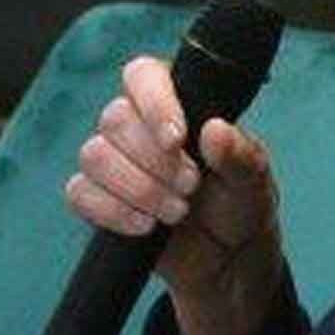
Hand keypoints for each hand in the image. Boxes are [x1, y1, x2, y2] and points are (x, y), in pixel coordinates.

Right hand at [67, 51, 284, 334]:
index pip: (142, 75)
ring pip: (94, 155)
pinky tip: (147, 227)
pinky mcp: (98, 199)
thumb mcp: (254, 180)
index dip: (154, 104)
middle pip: (115, 119)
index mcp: (174, 102)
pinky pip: (80, 193)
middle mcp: (137, 124)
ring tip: (178, 212)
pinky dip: (113, 212)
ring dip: (138, 187)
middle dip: (155, 161)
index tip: (177, 140)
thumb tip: (214, 129)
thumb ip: (240, 154)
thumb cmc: (241, 204)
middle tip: (192, 187)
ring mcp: (113, 162)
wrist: (229, 259)